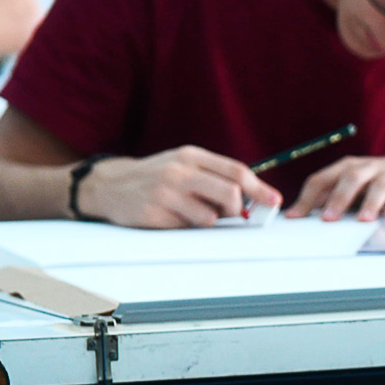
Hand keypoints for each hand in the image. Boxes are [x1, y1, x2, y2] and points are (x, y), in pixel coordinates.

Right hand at [78, 146, 280, 228]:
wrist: (110, 185)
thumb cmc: (157, 175)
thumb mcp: (184, 163)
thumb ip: (216, 175)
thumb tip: (253, 197)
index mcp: (191, 156)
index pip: (236, 170)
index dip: (259, 189)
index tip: (274, 201)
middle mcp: (179, 171)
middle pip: (229, 193)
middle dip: (238, 209)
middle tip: (232, 214)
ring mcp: (165, 193)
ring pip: (209, 217)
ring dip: (209, 221)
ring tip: (192, 213)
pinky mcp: (153, 215)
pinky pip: (186, 229)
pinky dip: (187, 227)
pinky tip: (173, 217)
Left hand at [284, 155, 384, 220]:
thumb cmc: (378, 186)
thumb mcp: (353, 188)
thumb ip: (330, 198)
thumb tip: (297, 215)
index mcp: (348, 168)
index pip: (323, 178)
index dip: (308, 197)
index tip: (295, 218)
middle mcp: (369, 168)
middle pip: (351, 178)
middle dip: (339, 198)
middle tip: (328, 219)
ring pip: (380, 185)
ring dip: (370, 202)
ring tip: (363, 220)